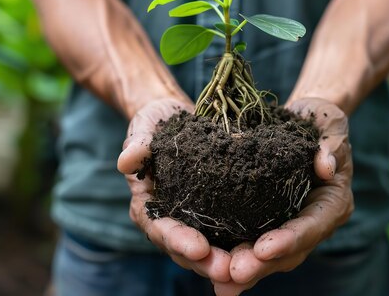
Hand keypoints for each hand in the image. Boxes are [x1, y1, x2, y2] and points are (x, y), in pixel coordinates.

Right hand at [117, 97, 231, 282]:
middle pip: (184, 249)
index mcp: (147, 205)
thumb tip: (126, 161)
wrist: (178, 117)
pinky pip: (227, 235)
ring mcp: (193, 220)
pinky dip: (240, 246)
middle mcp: (169, 219)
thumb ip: (139, 143)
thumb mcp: (146, 127)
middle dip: (205, 262)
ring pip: (207, 250)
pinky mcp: (215, 214)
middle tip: (228, 270)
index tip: (199, 247)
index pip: (159, 228)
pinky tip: (262, 254)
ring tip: (247, 270)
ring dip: (224, 261)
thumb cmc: (157, 122)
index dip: (178, 240)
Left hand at [213, 97, 353, 294]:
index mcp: (333, 202)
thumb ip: (330, 145)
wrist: (305, 120)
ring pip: (270, 256)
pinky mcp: (269, 221)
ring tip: (220, 284)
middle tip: (234, 274)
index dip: (290, 239)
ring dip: (247, 270)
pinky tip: (211, 271)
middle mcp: (314, 221)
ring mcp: (291, 225)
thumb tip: (326, 168)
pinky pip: (253, 244)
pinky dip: (233, 257)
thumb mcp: (329, 123)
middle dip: (262, 265)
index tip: (264, 248)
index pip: (313, 225)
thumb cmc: (319, 119)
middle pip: (290, 251)